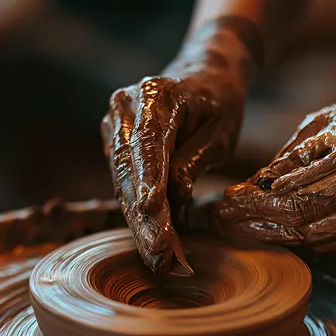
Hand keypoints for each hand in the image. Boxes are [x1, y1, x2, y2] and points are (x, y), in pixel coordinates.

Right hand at [101, 20, 252, 272]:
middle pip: (130, 171)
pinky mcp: (113, 144)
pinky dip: (139, 215)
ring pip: (122, 184)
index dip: (148, 179)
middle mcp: (124, 107)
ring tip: (160, 261)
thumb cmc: (219, 101)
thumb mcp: (221, 130)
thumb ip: (195, 160)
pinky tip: (154, 243)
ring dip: (140, 225)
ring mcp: (114, 126)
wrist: (202, 74)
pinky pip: (123, 184)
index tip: (150, 210)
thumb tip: (172, 198)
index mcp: (155, 95)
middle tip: (162, 258)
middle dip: (145, 218)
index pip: (148, 143)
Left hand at [216, 90, 335, 254]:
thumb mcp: (323, 125)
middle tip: (226, 222)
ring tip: (244, 229)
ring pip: (319, 240)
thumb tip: (249, 189)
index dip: (254, 204)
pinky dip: (307, 240)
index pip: (294, 193)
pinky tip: (282, 232)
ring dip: (277, 237)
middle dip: (258, 225)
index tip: (226, 204)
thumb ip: (289, 158)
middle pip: (305, 222)